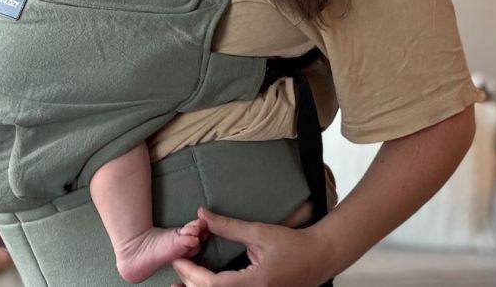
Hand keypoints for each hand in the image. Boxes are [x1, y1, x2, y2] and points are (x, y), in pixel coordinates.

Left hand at [170, 207, 332, 286]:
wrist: (318, 258)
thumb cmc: (293, 245)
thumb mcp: (258, 232)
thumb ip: (228, 226)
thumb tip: (202, 215)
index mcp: (254, 283)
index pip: (213, 286)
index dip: (191, 273)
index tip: (178, 259)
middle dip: (190, 284)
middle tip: (177, 266)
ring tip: (182, 280)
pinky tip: (202, 283)